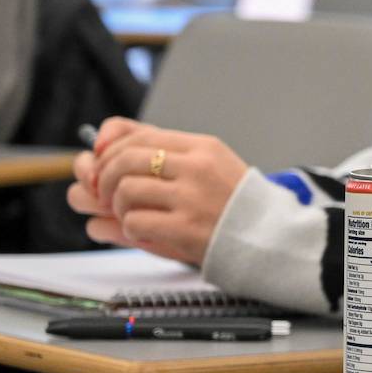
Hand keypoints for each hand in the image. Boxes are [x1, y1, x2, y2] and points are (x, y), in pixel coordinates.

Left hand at [66, 118, 250, 265]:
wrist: (269, 237)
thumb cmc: (233, 202)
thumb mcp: (209, 162)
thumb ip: (164, 151)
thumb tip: (102, 144)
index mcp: (202, 147)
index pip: (138, 135)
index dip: (110, 151)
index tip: (104, 166)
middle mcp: (197, 167)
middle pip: (125, 160)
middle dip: (106, 179)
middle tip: (106, 194)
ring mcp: (192, 197)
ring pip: (126, 189)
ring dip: (118, 206)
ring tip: (131, 214)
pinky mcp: (185, 228)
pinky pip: (134, 221)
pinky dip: (130, 228)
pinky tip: (145, 231)